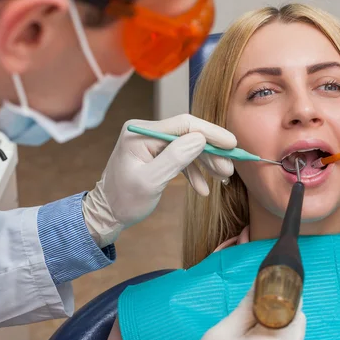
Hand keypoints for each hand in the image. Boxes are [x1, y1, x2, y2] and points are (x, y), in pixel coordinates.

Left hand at [82, 114, 236, 246]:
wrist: (106, 214)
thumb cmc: (124, 201)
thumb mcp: (150, 182)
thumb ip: (175, 158)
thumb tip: (201, 139)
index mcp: (142, 132)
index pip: (184, 124)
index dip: (211, 133)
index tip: (232, 144)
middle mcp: (147, 132)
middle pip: (189, 134)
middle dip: (212, 151)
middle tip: (230, 168)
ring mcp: (153, 142)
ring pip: (189, 146)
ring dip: (207, 162)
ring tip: (223, 177)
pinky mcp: (157, 154)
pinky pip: (182, 156)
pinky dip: (195, 171)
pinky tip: (203, 188)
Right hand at [189, 285, 305, 339]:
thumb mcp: (221, 334)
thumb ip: (247, 307)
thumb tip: (262, 280)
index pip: (296, 307)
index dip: (284, 290)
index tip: (271, 280)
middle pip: (297, 322)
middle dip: (280, 308)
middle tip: (254, 307)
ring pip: (292, 335)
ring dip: (277, 324)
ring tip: (251, 329)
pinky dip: (275, 339)